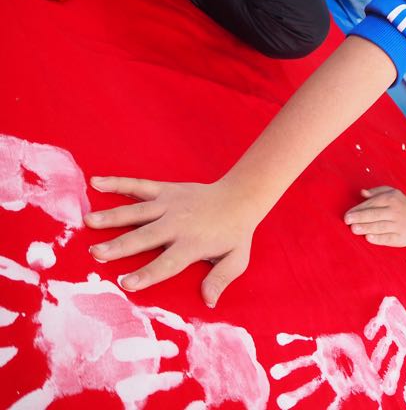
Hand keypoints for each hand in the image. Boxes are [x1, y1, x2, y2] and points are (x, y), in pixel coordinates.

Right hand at [85, 176, 261, 307]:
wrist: (240, 197)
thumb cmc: (235, 233)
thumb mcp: (237, 259)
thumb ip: (221, 279)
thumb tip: (209, 301)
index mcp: (193, 243)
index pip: (168, 262)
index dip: (148, 273)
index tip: (126, 283)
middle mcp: (179, 223)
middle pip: (146, 237)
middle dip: (121, 245)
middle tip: (96, 254)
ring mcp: (170, 204)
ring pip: (138, 211)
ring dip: (113, 216)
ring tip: (88, 221)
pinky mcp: (166, 190)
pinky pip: (140, 186)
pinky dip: (118, 183)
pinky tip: (96, 182)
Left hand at [344, 186, 405, 246]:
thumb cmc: (400, 204)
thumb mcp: (391, 193)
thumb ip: (376, 192)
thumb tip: (362, 192)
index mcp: (391, 199)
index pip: (373, 203)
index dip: (358, 209)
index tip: (347, 215)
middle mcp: (395, 211)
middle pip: (375, 214)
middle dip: (360, 217)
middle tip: (347, 220)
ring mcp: (398, 224)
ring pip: (380, 226)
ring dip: (366, 227)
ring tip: (354, 229)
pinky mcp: (400, 237)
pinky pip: (388, 238)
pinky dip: (378, 238)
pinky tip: (368, 238)